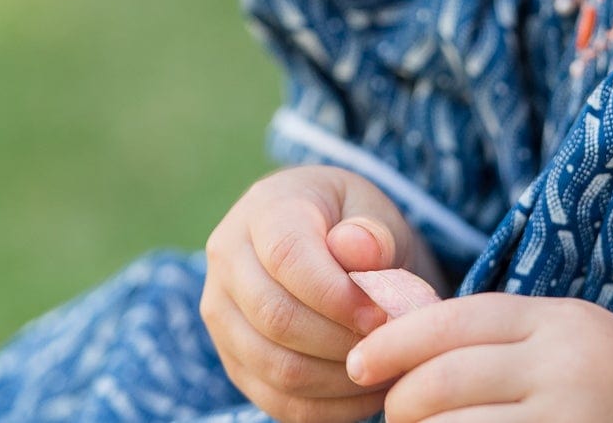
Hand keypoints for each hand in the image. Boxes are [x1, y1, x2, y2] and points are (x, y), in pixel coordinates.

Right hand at [202, 164, 449, 422]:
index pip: (286, 257)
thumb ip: (373, 232)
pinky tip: (365, 392)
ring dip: (339, 379)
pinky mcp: (234, 359)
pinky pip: (277, 400)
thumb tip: (360, 249)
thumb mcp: (373, 213)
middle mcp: (228, 259)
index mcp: (263, 209)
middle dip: (341, 342)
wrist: (327, 242)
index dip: (336, 295)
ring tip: (383, 368)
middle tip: (389, 347)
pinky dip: (328, 407)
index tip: (382, 315)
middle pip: (276, 318)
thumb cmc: (355, 226)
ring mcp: (222, 313)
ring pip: (275, 367)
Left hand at [345, 292, 612, 422]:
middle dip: (402, 400)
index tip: (359, 364)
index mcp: (556, 321)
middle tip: (393, 412)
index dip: (394, 341)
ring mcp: (569, 420)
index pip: (453, 321)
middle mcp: (564, 367)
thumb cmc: (601, 377)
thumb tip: (390, 330)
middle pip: (447, 378)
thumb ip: (492, 331)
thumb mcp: (558, 332)